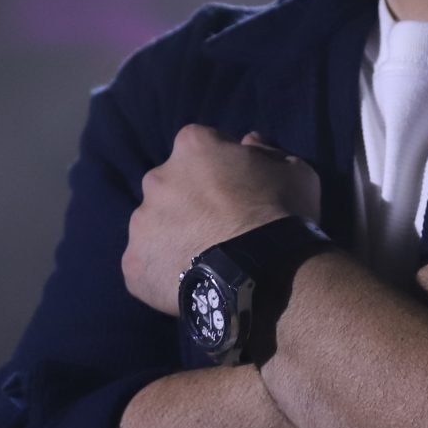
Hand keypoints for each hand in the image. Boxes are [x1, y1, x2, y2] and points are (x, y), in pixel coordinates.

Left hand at [124, 125, 323, 313]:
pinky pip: (146, 265)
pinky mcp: (133, 264)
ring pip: (155, 225)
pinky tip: (189, 284)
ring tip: (204, 260)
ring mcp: (141, 223)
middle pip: (170, 186)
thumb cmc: (283, 215)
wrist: (264, 277)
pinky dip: (163, 272)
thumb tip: (248, 142)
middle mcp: (157, 179)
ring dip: (174, 236)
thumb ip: (266, 151)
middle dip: (189, 201)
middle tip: (218, 227)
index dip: (217, 169)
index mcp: (193, 147)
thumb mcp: (294, 170)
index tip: (234, 190)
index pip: (199, 147)